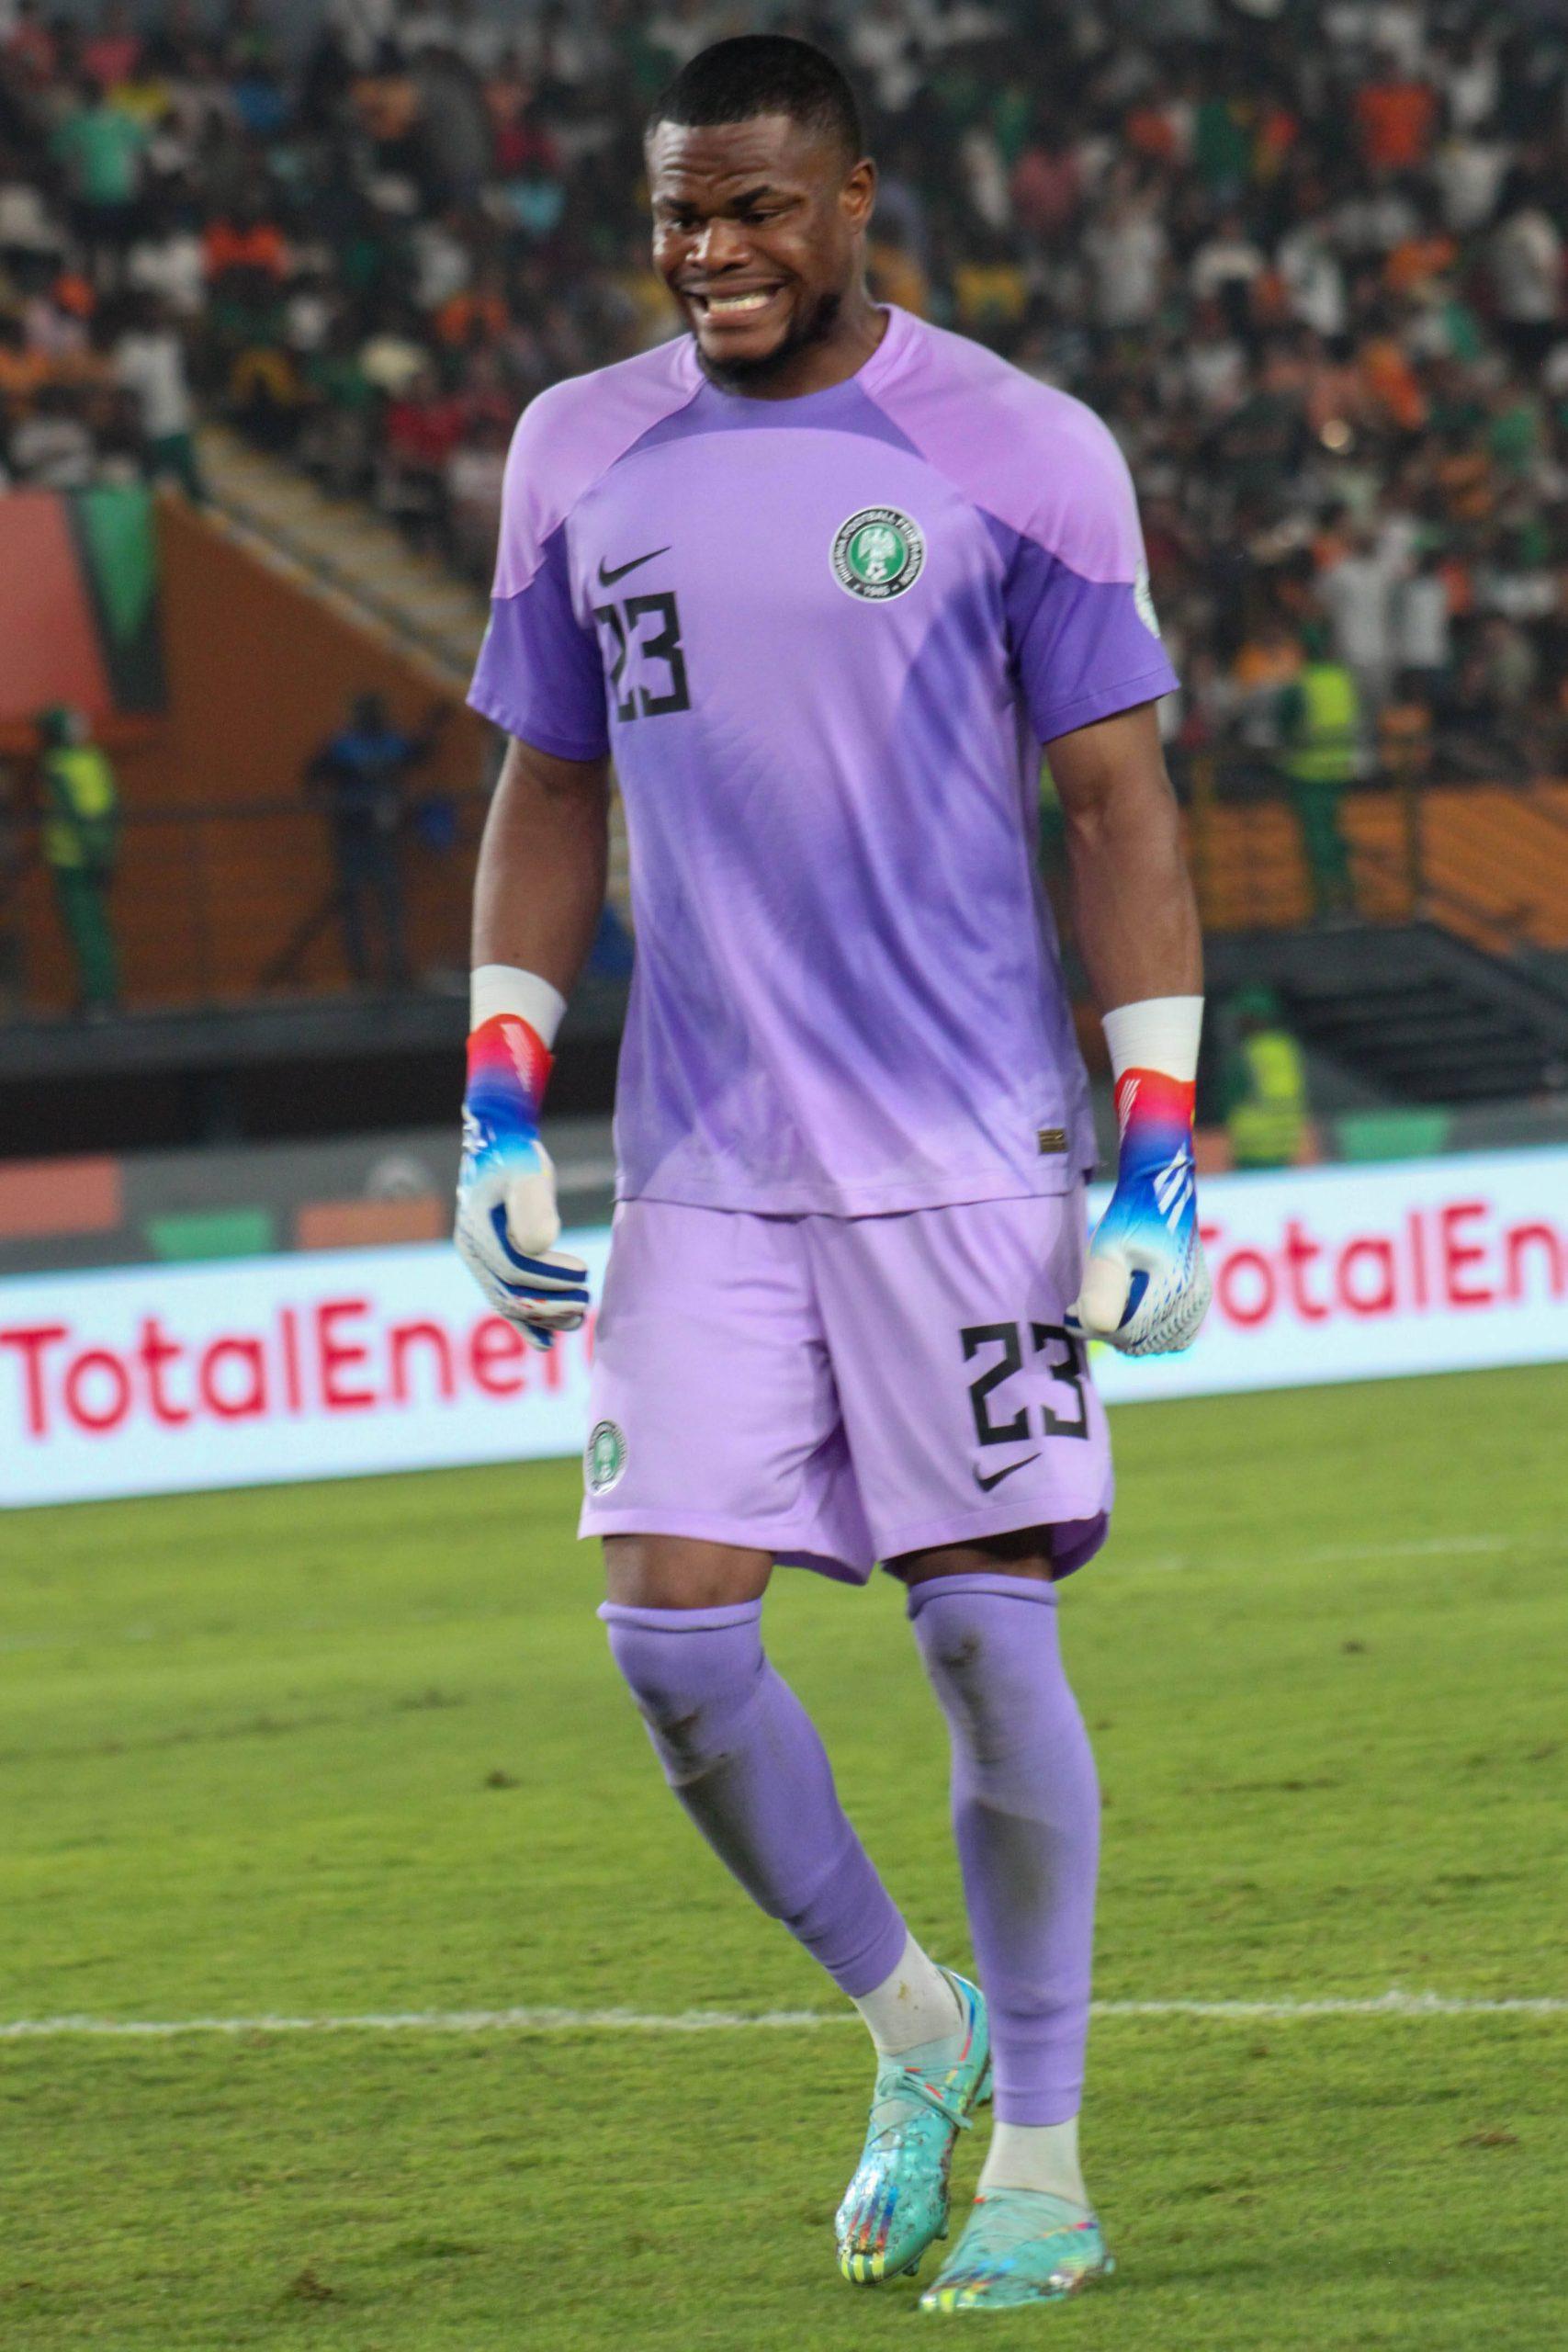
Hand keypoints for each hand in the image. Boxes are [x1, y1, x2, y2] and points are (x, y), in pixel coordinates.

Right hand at [454, 1013, 589, 1349]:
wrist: (499, 1144)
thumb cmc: (516, 1153)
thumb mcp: (528, 1170)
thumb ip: (534, 1202)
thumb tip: (542, 1244)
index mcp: (477, 1232)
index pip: (515, 1269)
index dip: (550, 1278)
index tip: (584, 1273)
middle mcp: (472, 1252)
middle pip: (511, 1294)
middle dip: (550, 1304)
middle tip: (587, 1303)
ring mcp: (479, 1262)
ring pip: (509, 1304)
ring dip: (544, 1317)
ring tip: (579, 1318)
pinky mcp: (492, 1265)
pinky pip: (506, 1301)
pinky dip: (527, 1323)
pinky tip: (546, 1341)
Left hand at [1070, 1069, 1210, 1355]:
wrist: (1159, 1193)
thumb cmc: (1128, 1219)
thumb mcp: (1106, 1249)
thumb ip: (1101, 1289)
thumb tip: (1095, 1326)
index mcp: (1170, 1285)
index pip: (1125, 1334)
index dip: (1093, 1327)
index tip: (1074, 1308)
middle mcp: (1192, 1299)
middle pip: (1140, 1343)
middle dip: (1110, 1330)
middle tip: (1089, 1302)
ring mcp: (1199, 1302)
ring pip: (1156, 1345)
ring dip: (1130, 1334)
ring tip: (1113, 1301)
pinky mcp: (1201, 1301)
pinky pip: (1175, 1338)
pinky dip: (1152, 1333)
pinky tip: (1135, 1310)